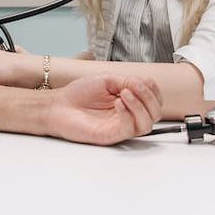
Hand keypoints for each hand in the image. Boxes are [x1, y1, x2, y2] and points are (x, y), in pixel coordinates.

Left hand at [46, 75, 161, 145]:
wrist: (59, 105)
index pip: (155, 99)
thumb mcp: (107, 79)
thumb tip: (144, 85)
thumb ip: (127, 81)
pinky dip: (128, 114)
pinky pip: (129, 129)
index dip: (153, 89)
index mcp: (130, 101)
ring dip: (140, 106)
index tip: (141, 81)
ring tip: (124, 94)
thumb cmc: (79, 93)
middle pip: (155, 113)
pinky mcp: (112, 135)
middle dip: (149, 97)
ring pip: (147, 124)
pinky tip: (117, 103)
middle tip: (133, 87)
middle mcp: (128, 115)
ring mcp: (121, 126)